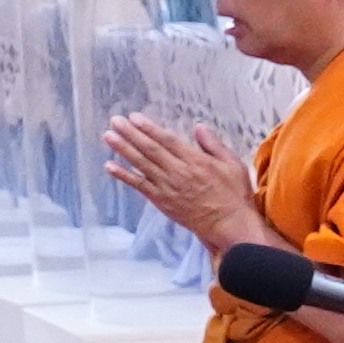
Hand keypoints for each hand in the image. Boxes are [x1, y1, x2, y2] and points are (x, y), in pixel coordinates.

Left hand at [102, 114, 265, 248]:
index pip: (167, 140)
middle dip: (131, 133)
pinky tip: (110, 166)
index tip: (134, 117)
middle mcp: (178, 172)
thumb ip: (214, 145)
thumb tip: (199, 127)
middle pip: (150, 149)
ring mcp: (167, 187)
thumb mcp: (234, 165)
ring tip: (108, 136)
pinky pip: (139, 185)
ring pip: (141, 164)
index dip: (149, 128)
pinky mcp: (161, 201)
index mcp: (196, 161)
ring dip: (123, 149)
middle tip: (115, 121)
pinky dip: (124, 175)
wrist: (229, 225)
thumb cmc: (235, 195)